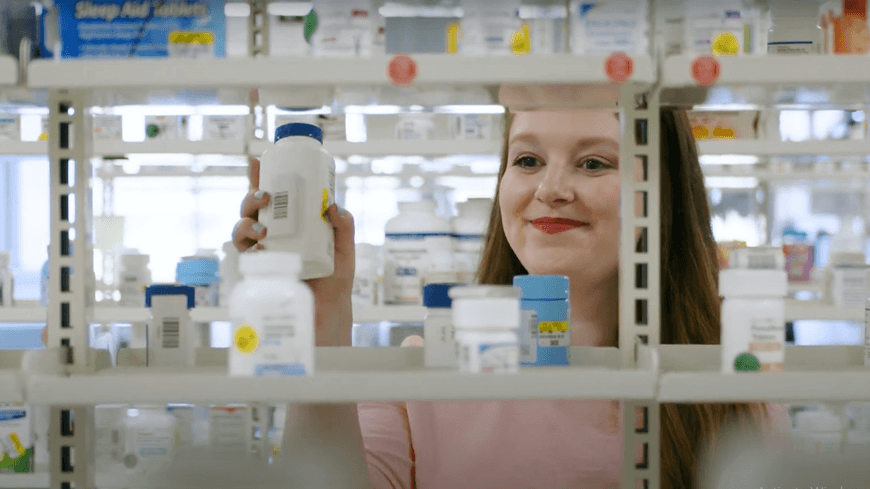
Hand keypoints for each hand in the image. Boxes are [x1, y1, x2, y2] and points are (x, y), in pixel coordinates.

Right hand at [231, 158, 355, 345]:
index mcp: (292, 222)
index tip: (258, 161)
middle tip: (266, 197)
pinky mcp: (259, 270)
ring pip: (242, 228)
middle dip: (252, 197)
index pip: (274, 195)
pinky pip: (245, 256)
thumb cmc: (335, 276)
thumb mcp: (344, 247)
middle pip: (252, 208)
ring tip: (263, 230)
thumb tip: (333, 207)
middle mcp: (273, 233)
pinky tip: (259, 249)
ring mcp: (264, 250)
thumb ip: (344, 226)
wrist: (328, 309)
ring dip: (246, 223)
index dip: (262, 177)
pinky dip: (249, 249)